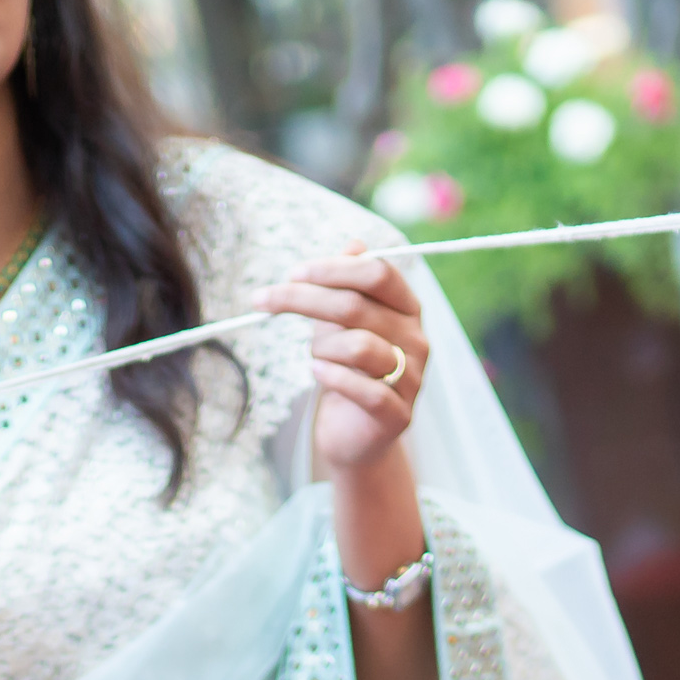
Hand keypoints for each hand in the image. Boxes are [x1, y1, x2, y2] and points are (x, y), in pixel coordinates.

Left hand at [263, 252, 429, 477]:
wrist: (354, 435)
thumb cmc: (347, 370)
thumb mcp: (343, 323)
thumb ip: (349, 286)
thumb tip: (354, 244)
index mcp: (407, 308)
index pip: (376, 273)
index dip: (332, 268)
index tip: (292, 273)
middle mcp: (417, 339)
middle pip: (356, 305)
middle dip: (302, 299)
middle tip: (262, 300)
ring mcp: (412, 378)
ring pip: (358, 346)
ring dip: (321, 348)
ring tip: (314, 358)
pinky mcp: (398, 414)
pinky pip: (363, 389)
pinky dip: (331, 378)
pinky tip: (317, 373)